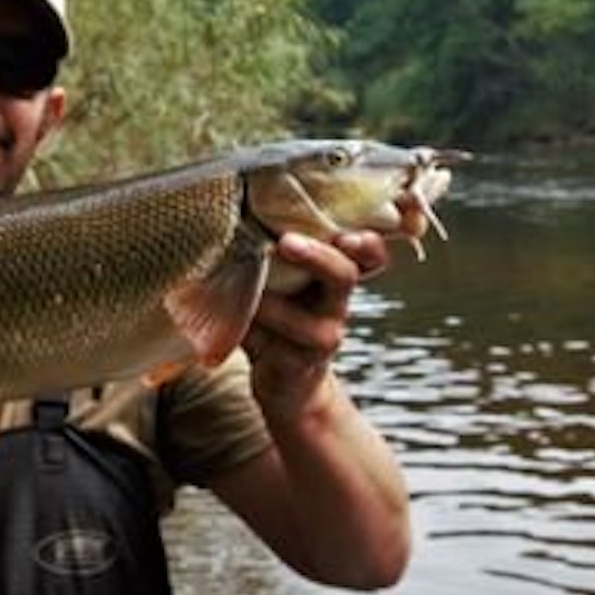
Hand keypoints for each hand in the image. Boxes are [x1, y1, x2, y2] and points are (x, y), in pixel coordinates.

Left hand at [243, 231, 388, 414]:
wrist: (285, 382)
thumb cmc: (275, 315)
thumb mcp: (279, 282)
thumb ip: (272, 252)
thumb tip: (238, 212)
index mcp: (335, 276)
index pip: (369, 255)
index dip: (367, 243)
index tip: (348, 233)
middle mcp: (336, 304)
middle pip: (344, 275)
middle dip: (317, 257)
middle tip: (286, 242)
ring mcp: (321, 337)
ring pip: (301, 319)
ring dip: (266, 302)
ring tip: (239, 291)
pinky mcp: (295, 363)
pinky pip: (269, 342)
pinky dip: (244, 329)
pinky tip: (225, 319)